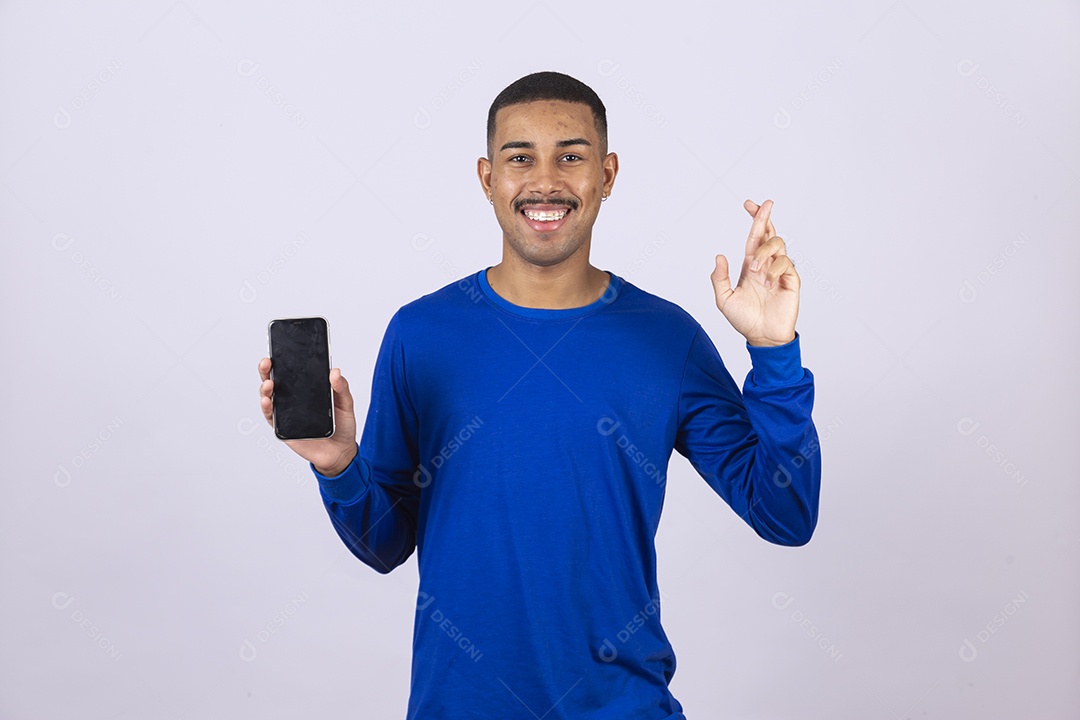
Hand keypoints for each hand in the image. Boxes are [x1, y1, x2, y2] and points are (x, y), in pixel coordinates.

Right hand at [258, 358, 357, 475]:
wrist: (340, 452)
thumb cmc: (342, 426)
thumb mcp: (346, 404)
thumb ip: (341, 388)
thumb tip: (335, 371)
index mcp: (307, 389)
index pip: (292, 371)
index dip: (284, 360)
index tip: (279, 349)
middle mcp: (293, 399)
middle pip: (275, 380)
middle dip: (267, 370)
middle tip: (267, 362)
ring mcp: (286, 412)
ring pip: (269, 396)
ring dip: (265, 388)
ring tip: (269, 383)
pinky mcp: (283, 427)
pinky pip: (271, 416)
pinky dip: (266, 407)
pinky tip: (267, 401)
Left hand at [710, 199, 798, 346]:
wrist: (762, 338)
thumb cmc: (744, 320)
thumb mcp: (724, 299)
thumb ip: (719, 278)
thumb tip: (719, 256)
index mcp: (751, 266)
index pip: (754, 237)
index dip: (754, 220)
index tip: (749, 204)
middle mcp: (766, 265)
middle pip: (769, 233)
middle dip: (765, 217)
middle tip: (764, 205)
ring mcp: (780, 271)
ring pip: (778, 245)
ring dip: (764, 252)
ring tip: (755, 270)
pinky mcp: (791, 281)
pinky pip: (786, 264)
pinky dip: (774, 270)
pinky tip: (769, 285)